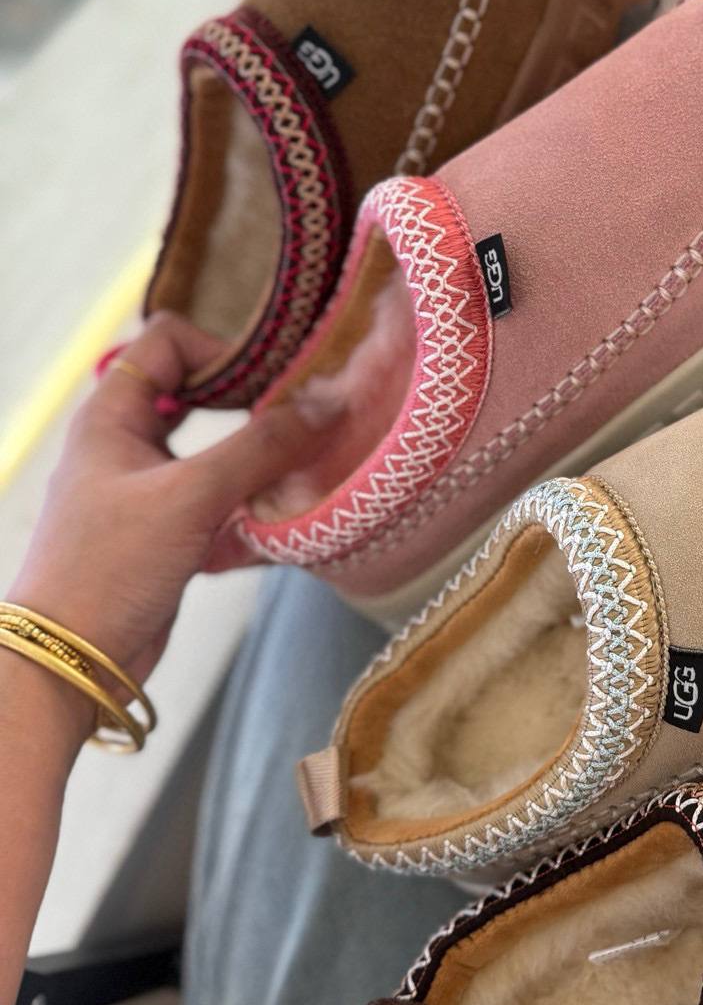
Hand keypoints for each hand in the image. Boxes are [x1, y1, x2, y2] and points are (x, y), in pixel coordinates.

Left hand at [5, 312, 332, 688]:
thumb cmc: (108, 567)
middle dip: (254, 408)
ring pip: (217, 457)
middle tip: (304, 419)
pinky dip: (253, 515)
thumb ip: (262, 446)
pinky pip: (222, 508)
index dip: (221, 349)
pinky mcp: (167, 537)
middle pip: (200, 398)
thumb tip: (328, 400)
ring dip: (261, 466)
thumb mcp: (191, 496)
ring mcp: (148, 492)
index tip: (274, 379)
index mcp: (113, 415)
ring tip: (307, 475)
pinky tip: (286, 530)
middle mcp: (127, 445)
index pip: (168, 342)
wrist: (72, 662)